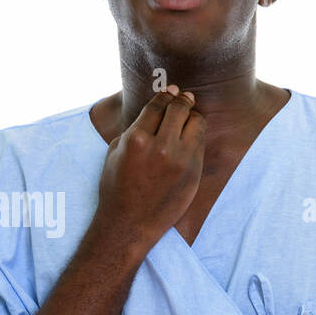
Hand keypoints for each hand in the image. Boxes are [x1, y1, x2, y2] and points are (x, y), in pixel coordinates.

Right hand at [94, 85, 205, 253]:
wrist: (129, 224)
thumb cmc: (116, 188)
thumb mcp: (115, 153)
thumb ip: (134, 128)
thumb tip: (154, 108)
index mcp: (136, 139)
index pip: (157, 105)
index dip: (165, 94)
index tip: (170, 91)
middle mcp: (160, 147)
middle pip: (179, 108)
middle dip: (181, 99)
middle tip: (183, 97)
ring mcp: (180, 160)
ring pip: (196, 122)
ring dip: (192, 116)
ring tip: (188, 116)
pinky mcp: (194, 172)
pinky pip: (200, 142)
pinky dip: (196, 135)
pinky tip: (189, 136)